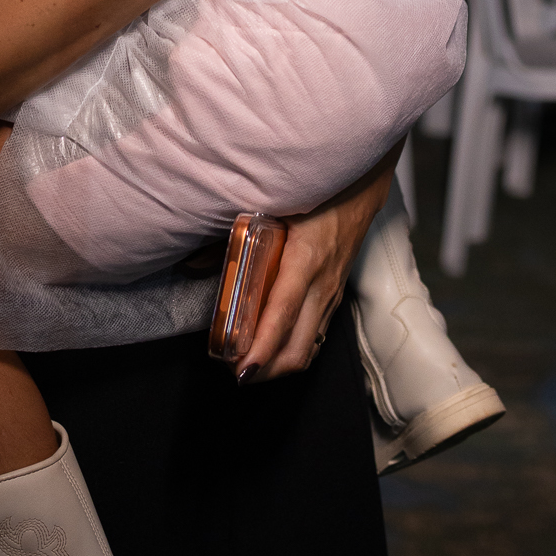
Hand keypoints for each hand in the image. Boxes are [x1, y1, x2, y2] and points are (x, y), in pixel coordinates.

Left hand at [238, 139, 401, 382]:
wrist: (362, 183)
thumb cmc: (315, 191)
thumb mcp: (271, 206)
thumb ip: (234, 237)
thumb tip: (194, 263)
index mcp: (306, 259)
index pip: (283, 313)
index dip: (263, 345)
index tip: (243, 367)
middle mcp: (323, 283)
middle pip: (298, 345)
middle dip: (266, 369)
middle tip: (234, 372)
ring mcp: (333, 292)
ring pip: (309, 347)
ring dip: (279, 364)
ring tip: (249, 366)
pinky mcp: (336, 294)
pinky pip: (316, 334)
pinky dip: (293, 349)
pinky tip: (273, 349)